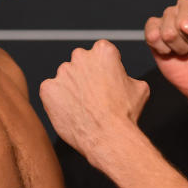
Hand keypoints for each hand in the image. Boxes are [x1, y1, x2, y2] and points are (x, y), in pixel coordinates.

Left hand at [40, 40, 149, 160]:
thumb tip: (124, 79)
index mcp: (103, 51)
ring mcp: (62, 72)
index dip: (105, 68)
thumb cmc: (125, 114)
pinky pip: (51, 92)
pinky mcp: (48, 89)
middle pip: (81, 62)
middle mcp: (80, 57)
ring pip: (65, 78)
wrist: (108, 137)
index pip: (101, 52)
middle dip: (86, 75)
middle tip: (94, 96)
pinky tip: (71, 112)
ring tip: (83, 108)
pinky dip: (57, 101)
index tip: (106, 81)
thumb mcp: (139, 88)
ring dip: (71, 88)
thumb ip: (127, 77)